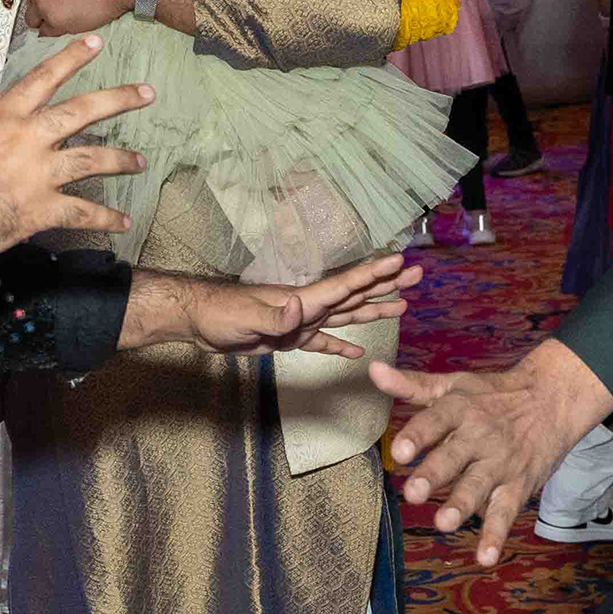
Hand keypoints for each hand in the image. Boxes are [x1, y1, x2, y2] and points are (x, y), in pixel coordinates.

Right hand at [0, 40, 148, 260]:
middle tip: (146, 93)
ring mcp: (37, 174)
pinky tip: (124, 223)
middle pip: (81, 111)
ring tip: (140, 162)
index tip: (96, 44)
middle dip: (118, 100)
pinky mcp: (41, 209)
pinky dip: (106, 219)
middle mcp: (27, 139)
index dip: (71, 59)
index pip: (43, 79)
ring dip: (121, 160)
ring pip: (91, 160)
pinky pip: (82, 213)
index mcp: (4, 118)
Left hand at [24, 0, 135, 34]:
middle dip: (44, 6)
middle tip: (62, 7)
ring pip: (35, 20)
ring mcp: (43, 4)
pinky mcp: (55, 22)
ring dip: (47, 20)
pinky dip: (57, 31)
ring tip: (65, 18)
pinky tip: (70, 25)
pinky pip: (48, 33)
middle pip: (31, 3)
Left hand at [139, 254, 420, 358]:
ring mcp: (300, 322)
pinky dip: (340, 345)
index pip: (345, 285)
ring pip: (345, 315)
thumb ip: (274, 315)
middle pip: (355, 295)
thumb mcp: (245, 316)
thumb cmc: (218, 314)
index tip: (400, 261)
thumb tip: (298, 308)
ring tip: (401, 305)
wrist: (196, 322)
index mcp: (302, 299)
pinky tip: (356, 352)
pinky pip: (322, 341)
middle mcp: (307, 307)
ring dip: (372, 310)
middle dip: (385, 285)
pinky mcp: (288, 339)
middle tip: (416, 274)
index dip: (373, 274)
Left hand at [373, 337, 612, 564]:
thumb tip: (372, 370)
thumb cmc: (493, 394)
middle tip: (412, 492)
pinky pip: (505, 513)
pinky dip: (496, 537)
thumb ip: (411, 384)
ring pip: (478, 487)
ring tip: (443, 524)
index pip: (434, 422)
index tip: (398, 451)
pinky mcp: (517, 486)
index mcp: (459, 409)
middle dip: (433, 475)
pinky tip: (484, 558)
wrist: (553, 399)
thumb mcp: (453, 385)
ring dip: (461, 505)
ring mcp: (499, 463)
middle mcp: (479, 436)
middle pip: (453, 457)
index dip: (416, 436)